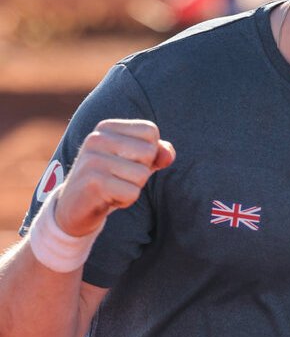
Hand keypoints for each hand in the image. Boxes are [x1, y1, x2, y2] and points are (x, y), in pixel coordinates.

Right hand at [55, 119, 174, 235]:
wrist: (74, 208)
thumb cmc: (112, 179)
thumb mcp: (137, 162)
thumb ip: (158, 153)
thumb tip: (169, 155)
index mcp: (107, 127)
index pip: (150, 131)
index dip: (148, 152)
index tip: (126, 162)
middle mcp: (96, 138)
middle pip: (148, 152)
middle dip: (141, 171)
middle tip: (119, 178)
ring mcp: (92, 160)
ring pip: (142, 175)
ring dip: (133, 188)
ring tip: (112, 188)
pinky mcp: (93, 183)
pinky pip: (132, 193)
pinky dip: (125, 200)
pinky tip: (107, 198)